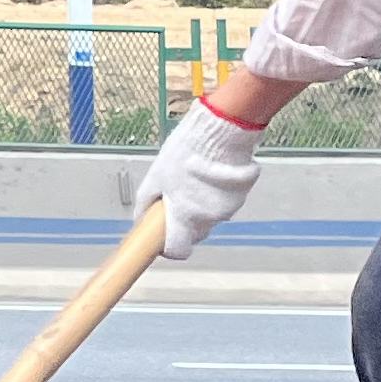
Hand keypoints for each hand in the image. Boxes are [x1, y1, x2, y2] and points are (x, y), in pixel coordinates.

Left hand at [137, 100, 262, 259]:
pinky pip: (226, 202)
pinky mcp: (241, 197)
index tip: (165, 237)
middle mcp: (208, 218)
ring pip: (211, 216)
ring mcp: (227, 209)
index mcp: (185, 216)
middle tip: (180, 197)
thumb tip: (140, 217)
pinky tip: (212, 174)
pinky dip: (218, 194)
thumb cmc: (186, 151)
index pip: (179, 249)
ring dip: (203, 204)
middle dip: (186, 221)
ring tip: (197, 178)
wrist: (219, 132)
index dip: (171, 246)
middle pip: (195, 232)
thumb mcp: (156, 175)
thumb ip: (147, 200)